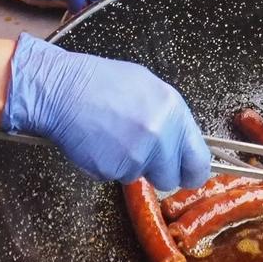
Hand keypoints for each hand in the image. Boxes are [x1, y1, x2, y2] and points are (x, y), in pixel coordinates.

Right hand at [4, 35, 210, 187]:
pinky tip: (99, 142)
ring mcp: (137, 156)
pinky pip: (116, 177)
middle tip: (139, 152)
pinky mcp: (112, 170)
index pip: (198, 161)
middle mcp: (160, 136)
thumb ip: (170, 118)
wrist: (63, 89)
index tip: (186, 174)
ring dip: (129, 165)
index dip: (192, 172)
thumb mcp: (148, 88)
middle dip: (157, 171)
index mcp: (174, 112)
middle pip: (170, 178)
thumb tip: (181, 142)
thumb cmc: (101, 83)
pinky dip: (108, 165)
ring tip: (113, 137)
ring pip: (140, 177)